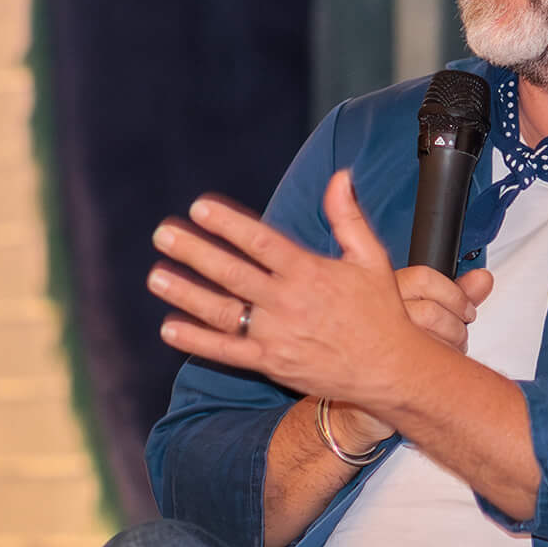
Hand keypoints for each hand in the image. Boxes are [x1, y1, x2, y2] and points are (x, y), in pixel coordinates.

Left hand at [148, 173, 491, 435]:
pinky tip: (170, 327)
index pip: (260, 242)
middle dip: (194, 251)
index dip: (227, 223)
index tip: (199, 208)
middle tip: (163, 234)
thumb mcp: (372, 258)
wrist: (391, 369)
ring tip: (156, 275)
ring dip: (186, 293)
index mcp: (310, 272)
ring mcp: (277, 335)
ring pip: (223, 311)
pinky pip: (227, 352)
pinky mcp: (272, 364)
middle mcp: (288, 303)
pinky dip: (197, 341)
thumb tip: (339, 177)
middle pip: (231, 273)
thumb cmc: (382, 312)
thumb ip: (348, 217)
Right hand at [346, 260, 493, 440]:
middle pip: (430, 310)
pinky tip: (434, 373)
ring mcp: (373, 341)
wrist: (359, 406)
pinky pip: (420, 367)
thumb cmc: (392, 358)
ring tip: (445, 358)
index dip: (455, 296)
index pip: (423, 277)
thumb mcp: (430, 319)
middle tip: (457, 340)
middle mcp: (374, 312)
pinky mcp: (377, 372)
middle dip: (456, 328)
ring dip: (450, 350)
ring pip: (428, 335)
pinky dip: (439, 372)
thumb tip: (483, 279)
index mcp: (384, 291)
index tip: (466, 311)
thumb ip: (455, 296)